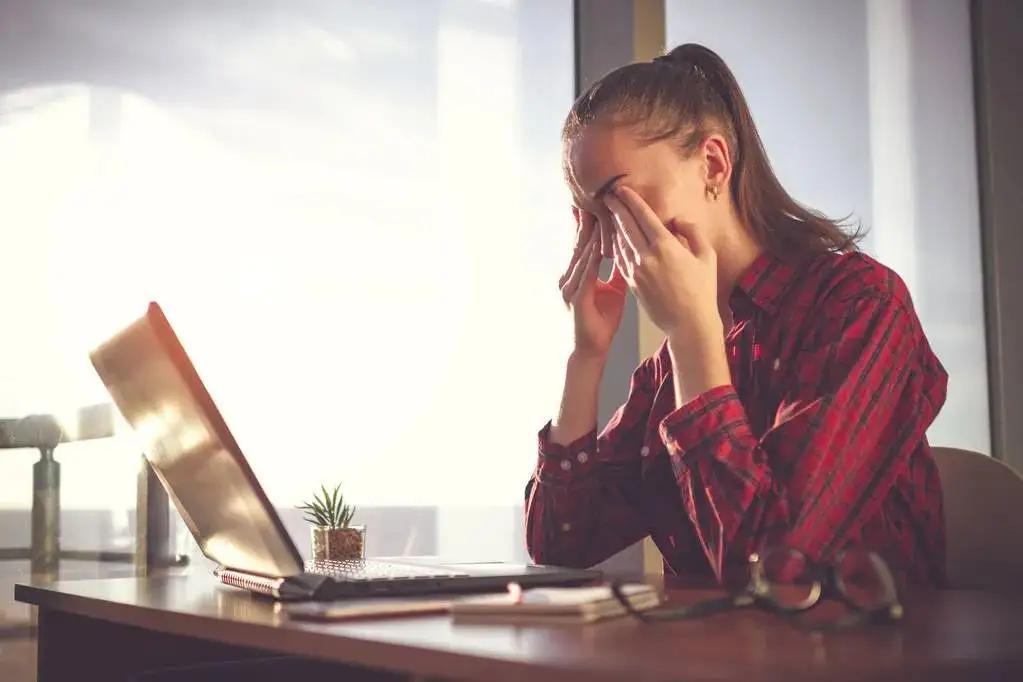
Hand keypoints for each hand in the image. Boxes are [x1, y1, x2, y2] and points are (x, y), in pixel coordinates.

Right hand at [560, 208, 628, 359]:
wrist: (589, 351)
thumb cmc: (600, 324)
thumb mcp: (613, 293)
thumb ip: (616, 273)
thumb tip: (628, 255)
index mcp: (578, 275)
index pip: (585, 244)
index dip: (592, 224)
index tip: (601, 204)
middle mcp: (570, 277)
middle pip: (580, 243)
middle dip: (588, 221)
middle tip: (596, 198)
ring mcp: (570, 287)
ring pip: (581, 254)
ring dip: (590, 234)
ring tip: (599, 214)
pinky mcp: (576, 298)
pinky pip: (585, 274)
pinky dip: (591, 258)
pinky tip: (598, 245)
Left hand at [602, 185, 721, 339]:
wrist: (689, 324)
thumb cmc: (703, 290)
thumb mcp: (707, 256)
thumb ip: (693, 231)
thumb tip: (677, 220)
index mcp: (665, 246)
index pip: (642, 215)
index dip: (630, 200)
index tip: (621, 189)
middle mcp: (647, 257)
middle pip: (626, 225)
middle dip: (616, 208)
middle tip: (607, 195)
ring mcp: (636, 271)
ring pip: (619, 242)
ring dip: (613, 225)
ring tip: (609, 213)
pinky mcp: (632, 284)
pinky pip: (620, 259)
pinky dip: (615, 246)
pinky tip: (614, 239)